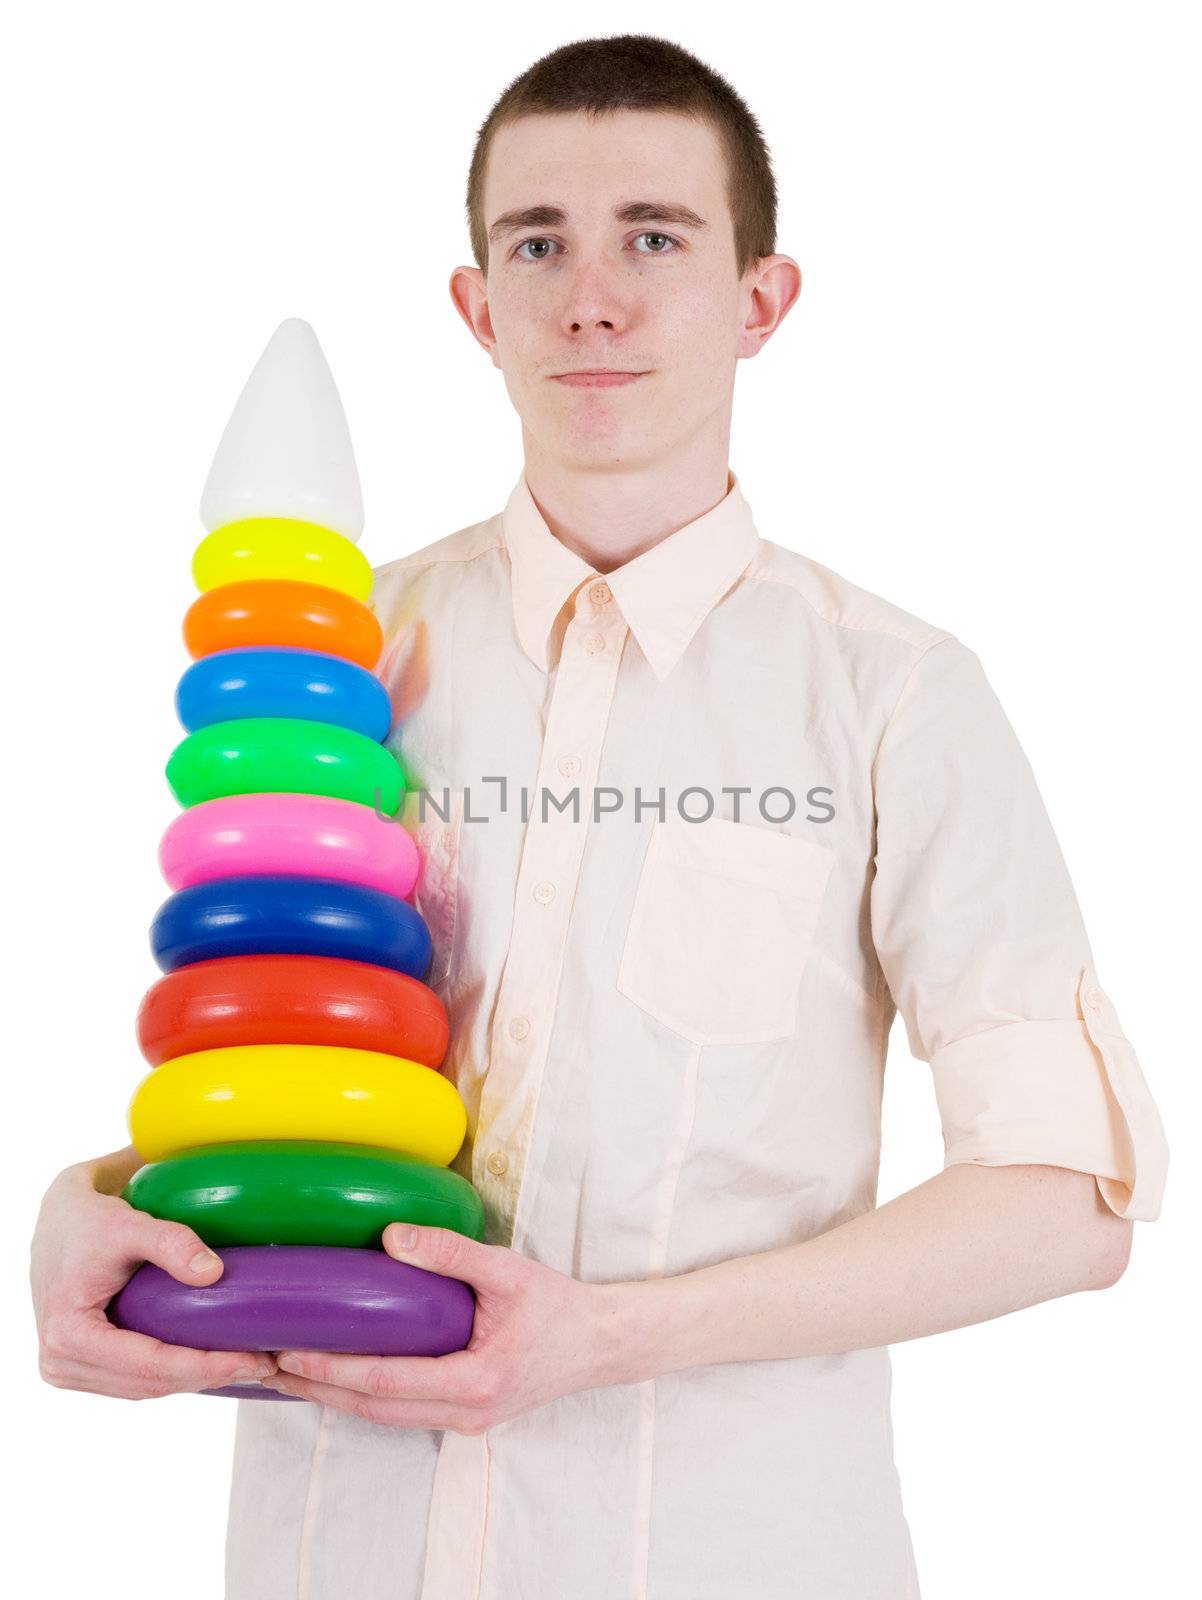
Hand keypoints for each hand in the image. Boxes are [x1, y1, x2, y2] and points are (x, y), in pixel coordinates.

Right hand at [31, 1151, 279, 1399]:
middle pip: (151, 1384)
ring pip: (146, 1387)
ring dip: (197, 1380)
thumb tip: (214, 1272)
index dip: (206, 1367)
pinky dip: (177, 1372)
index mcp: (69, 1335)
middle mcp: (62, 1362)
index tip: (255, 1360)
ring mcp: (70, 1368)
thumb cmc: (86, 1219)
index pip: (149, 1366)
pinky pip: (137, 1378)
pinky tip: (216, 1360)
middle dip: (210, 1376)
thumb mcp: (128, 1224)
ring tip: (251, 1364)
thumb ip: (170, 1243)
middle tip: (266, 1363)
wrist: (55, 1221)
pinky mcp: (85, 1364)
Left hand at [261, 1223, 619, 1431]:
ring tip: (288, 1371)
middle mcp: (466, 1414)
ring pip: (384, 1417)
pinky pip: (402, 1412)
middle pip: (374, 1409)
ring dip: (334, 1397)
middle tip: (266, 1364)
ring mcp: (466, 1422)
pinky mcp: (465, 1416)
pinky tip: (338, 1377)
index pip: (386, 1382)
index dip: (333, 1370)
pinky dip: (363, 1398)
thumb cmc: (557, 1306)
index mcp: (476, 1382)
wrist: (601, 1344)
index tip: (289, 1351)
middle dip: (317, 1389)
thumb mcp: (508, 1271)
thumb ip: (450, 1254)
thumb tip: (390, 1237)